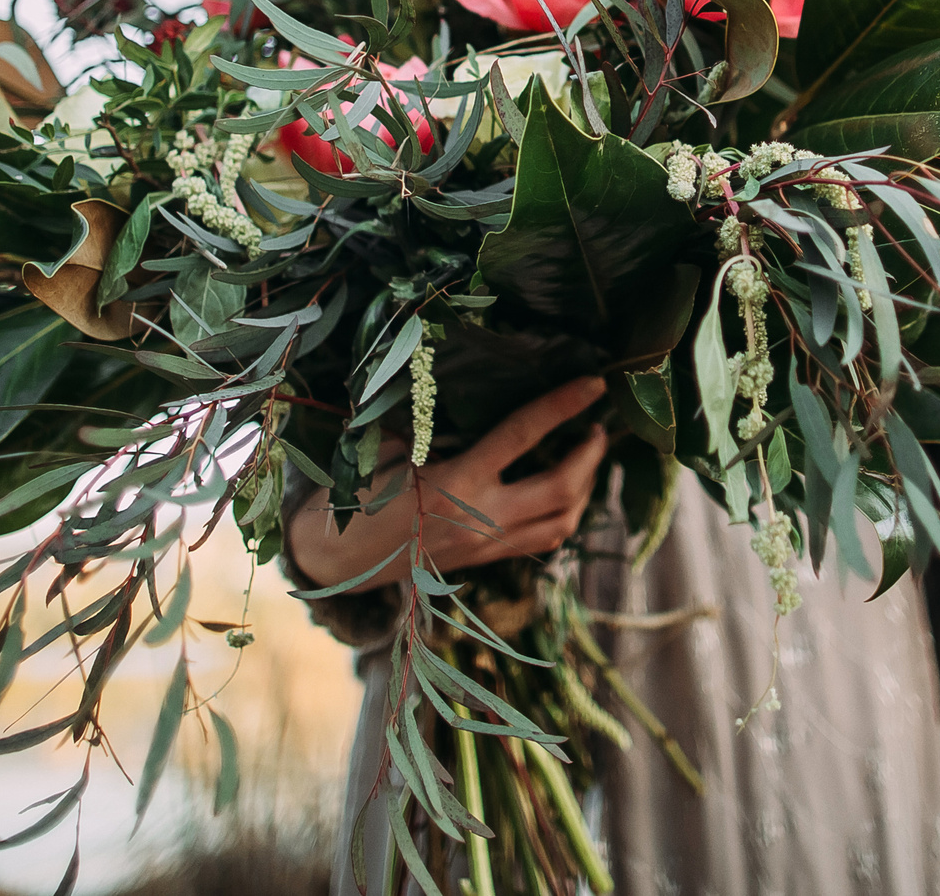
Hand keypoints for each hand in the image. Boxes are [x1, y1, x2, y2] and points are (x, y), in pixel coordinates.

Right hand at [286, 376, 610, 592]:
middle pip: (561, 488)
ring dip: (586, 488)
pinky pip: (544, 541)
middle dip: (591, 455)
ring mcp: (487, 546)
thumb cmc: (357, 493)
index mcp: (454, 481)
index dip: (561, 405)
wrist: (339, 561)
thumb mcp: (388, 446)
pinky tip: (567, 493)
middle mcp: (480, 518)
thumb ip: (429, 420)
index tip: (595, 383)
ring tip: (589, 457)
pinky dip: (566, 514)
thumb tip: (459, 378)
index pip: (522, 435)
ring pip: (562, 522)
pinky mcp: (487, 561)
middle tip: (600, 426)